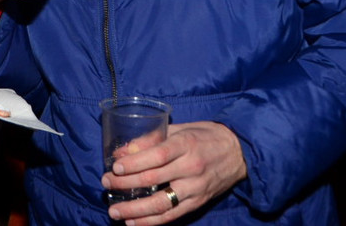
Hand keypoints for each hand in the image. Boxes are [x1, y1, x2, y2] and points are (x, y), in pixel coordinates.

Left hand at [103, 121, 246, 225]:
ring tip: (114, 211)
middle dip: (126, 183)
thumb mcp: (181, 129)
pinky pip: (172, 215)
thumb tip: (124, 150)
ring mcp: (195, 188)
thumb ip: (152, 138)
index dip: (135, 163)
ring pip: (162, 203)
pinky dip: (151, 221)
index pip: (157, 155)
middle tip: (106, 183)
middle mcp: (191, 167)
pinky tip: (133, 222)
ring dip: (135, 209)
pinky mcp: (198, 202)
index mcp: (186, 144)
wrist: (239, 153)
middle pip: (154, 178)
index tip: (115, 166)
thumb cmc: (206, 136)